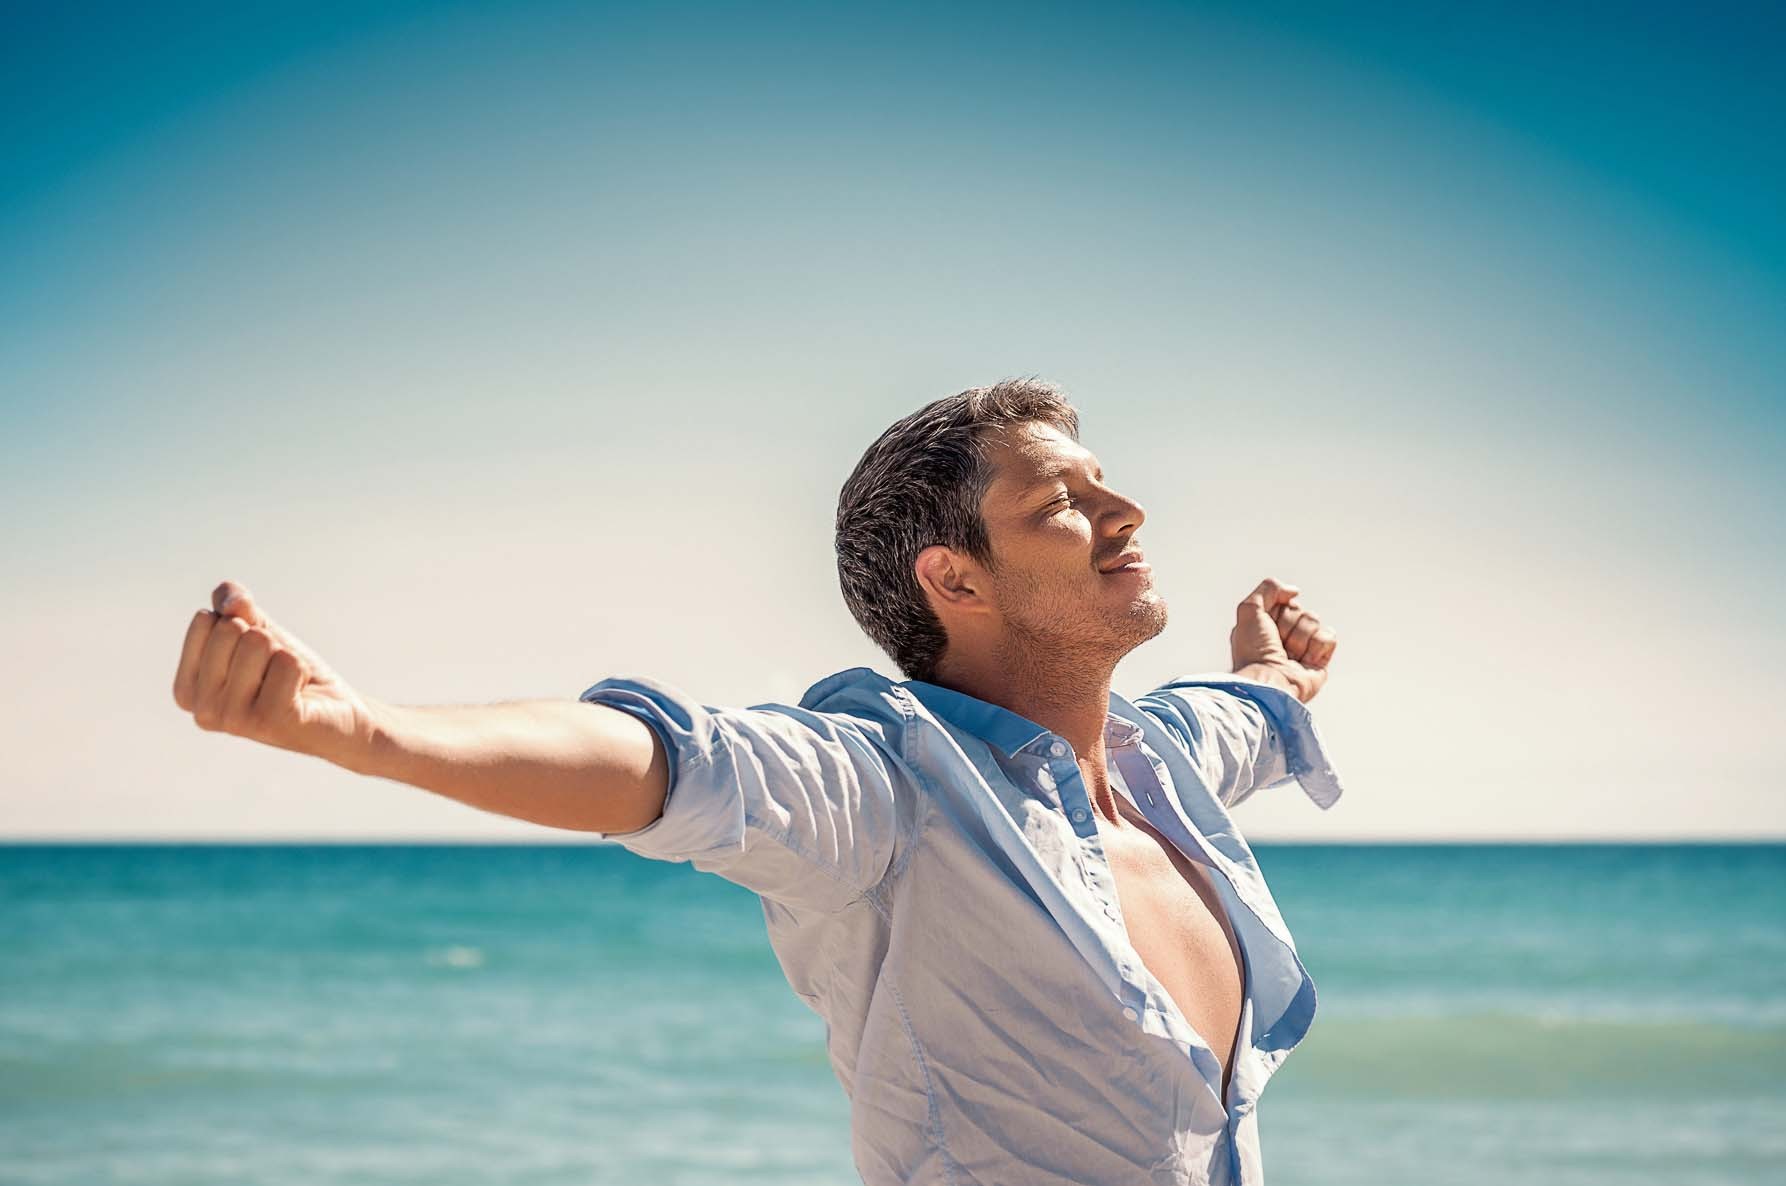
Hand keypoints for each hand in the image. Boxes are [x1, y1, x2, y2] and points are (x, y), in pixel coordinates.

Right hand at [172, 580, 378, 767]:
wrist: (334, 710)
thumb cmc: (288, 671)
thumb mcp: (256, 628)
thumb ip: (233, 602)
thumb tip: (232, 603)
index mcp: (187, 690)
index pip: (206, 619)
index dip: (241, 626)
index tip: (253, 658)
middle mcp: (203, 711)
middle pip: (231, 628)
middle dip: (263, 640)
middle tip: (274, 672)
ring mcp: (234, 720)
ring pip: (258, 642)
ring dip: (283, 655)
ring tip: (287, 683)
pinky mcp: (270, 721)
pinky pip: (288, 662)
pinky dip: (301, 668)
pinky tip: (300, 693)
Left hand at [1229, 577, 1337, 702]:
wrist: (1268, 681)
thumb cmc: (1254, 651)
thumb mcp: (1249, 610)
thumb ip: (1269, 588)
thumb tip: (1295, 591)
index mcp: (1268, 625)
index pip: (1284, 602)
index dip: (1276, 612)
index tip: (1265, 629)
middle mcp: (1286, 635)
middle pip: (1300, 610)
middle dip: (1287, 625)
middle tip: (1277, 645)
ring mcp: (1304, 647)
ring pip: (1314, 621)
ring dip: (1299, 638)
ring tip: (1288, 656)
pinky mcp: (1320, 659)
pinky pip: (1328, 636)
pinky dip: (1316, 647)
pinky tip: (1304, 661)